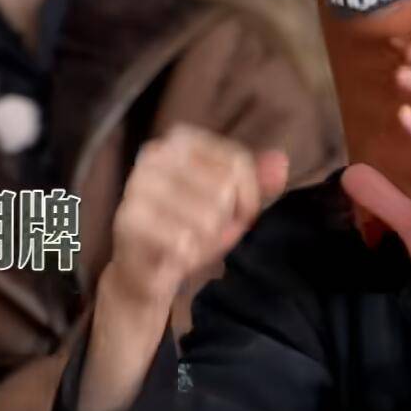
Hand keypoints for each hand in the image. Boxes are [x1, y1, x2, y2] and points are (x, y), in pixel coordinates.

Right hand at [105, 123, 290, 311]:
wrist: (143, 270)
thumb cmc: (188, 228)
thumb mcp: (229, 204)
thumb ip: (256, 182)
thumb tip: (281, 163)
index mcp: (180, 140)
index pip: (237, 160)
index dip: (250, 194)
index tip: (242, 213)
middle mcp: (155, 154)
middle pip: (224, 187)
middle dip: (227, 219)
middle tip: (209, 232)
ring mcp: (138, 185)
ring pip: (207, 215)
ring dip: (207, 240)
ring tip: (190, 242)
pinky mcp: (129, 220)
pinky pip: (183, 239)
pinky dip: (188, 254)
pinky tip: (176, 255)